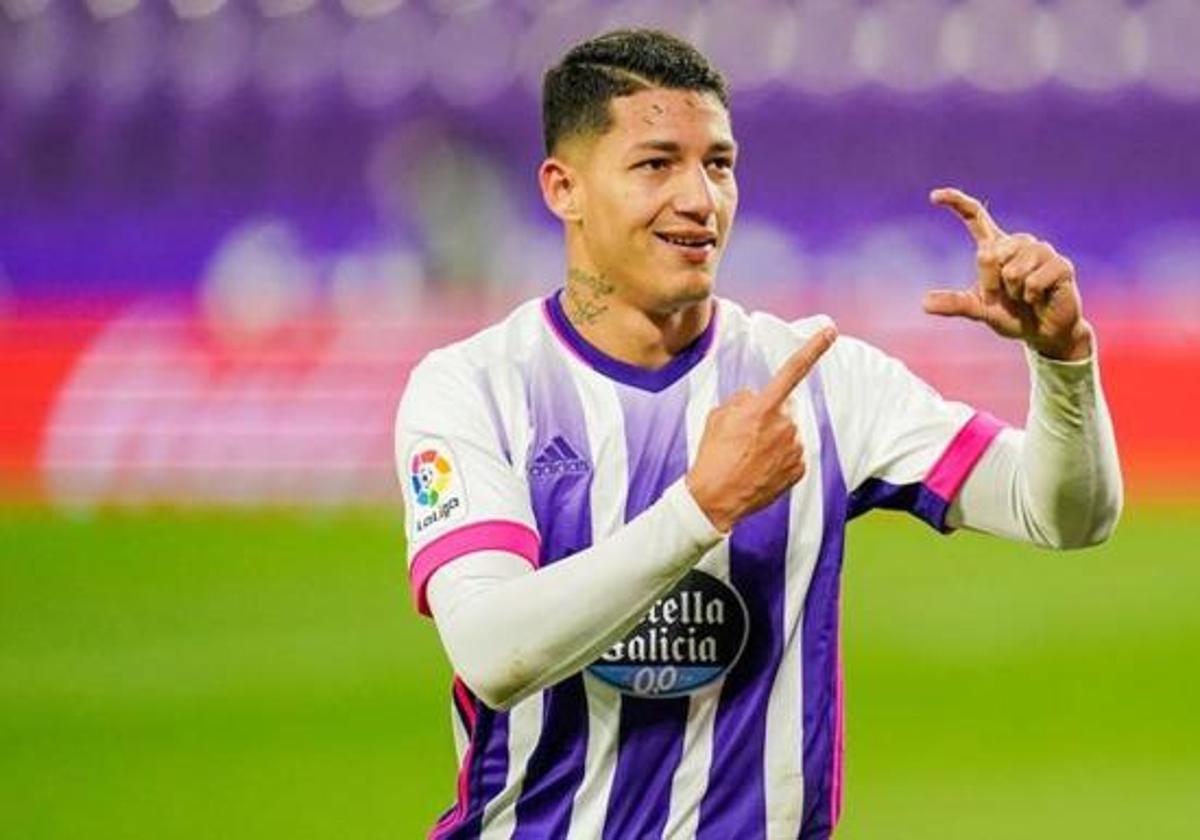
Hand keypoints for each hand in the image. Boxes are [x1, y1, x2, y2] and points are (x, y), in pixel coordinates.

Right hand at [686, 325, 837, 532]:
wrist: (715, 499)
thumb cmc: (713, 455)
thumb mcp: (717, 416)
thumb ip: (742, 400)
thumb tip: (756, 400)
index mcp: (763, 408)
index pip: (792, 370)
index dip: (813, 348)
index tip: (831, 331)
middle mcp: (785, 425)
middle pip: (785, 408)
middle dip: (771, 414)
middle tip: (746, 436)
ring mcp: (795, 448)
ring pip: (789, 432)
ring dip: (775, 438)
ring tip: (750, 456)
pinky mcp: (799, 469)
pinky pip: (793, 454)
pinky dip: (780, 459)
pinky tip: (761, 469)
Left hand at [924, 187, 1092, 360]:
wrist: (1043, 332)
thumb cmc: (1012, 315)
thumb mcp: (979, 310)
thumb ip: (955, 304)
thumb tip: (924, 304)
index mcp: (996, 246)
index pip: (975, 216)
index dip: (956, 203)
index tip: (934, 196)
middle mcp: (1018, 242)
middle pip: (988, 255)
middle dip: (991, 284)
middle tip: (1007, 295)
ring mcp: (1042, 251)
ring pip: (1012, 271)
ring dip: (1014, 292)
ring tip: (1026, 295)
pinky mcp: (1061, 264)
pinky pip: (1033, 282)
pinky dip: (1032, 296)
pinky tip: (1041, 298)